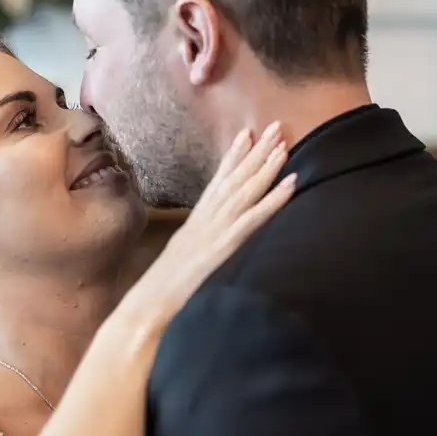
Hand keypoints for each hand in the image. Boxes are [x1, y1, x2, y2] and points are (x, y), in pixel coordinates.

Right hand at [119, 124, 295, 332]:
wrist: (146, 310)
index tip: (247, 134)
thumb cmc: (160, 295)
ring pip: (245, 191)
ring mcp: (214, 232)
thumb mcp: (180, 266)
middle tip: (276, 126)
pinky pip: (253, 219)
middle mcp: (204, 221)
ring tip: (285, 144)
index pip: (217, 184)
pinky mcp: (224, 248)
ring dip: (266, 166)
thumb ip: (195, 251)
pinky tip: (290, 183)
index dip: (233, 158)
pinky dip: (273, 199)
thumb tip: (205, 248)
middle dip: (256, 151)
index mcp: (194, 225)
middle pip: (233, 179)